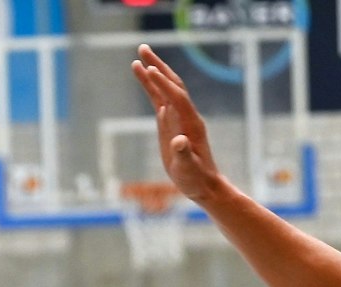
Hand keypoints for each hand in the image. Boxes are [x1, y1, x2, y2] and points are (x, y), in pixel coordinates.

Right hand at [131, 45, 226, 204]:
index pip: (177, 97)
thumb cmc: (196, 179)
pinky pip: (159, 99)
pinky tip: (142, 74)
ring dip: (153, 71)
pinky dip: (150, 86)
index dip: (164, 84)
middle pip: (172, 84)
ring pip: (165, 88)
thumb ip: (184, 155)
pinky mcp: (169, 122)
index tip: (150, 70)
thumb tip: (178, 141)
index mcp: (191, 123)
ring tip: (138, 56)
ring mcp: (177, 117)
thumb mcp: (188, 170)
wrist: (202, 184)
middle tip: (142, 48)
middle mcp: (185, 115)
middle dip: (158, 66)